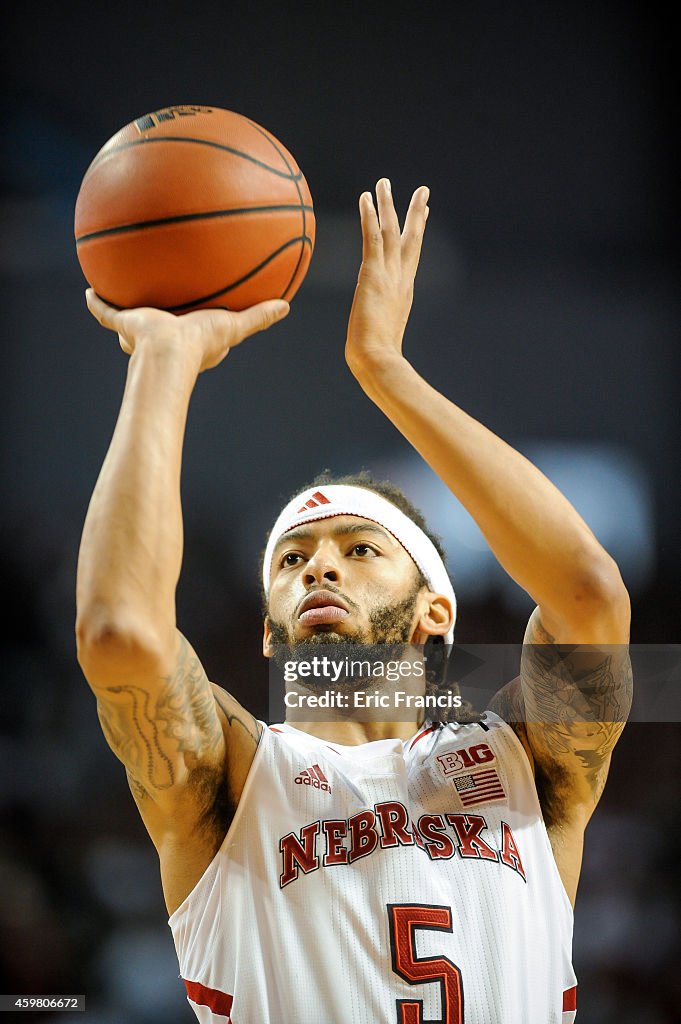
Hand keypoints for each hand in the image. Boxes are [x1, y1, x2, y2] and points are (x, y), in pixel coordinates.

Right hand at [85, 290, 289, 372]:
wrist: (168, 351)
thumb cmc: (202, 343)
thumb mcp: (236, 326)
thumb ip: (260, 318)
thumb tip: (287, 307)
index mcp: (189, 342)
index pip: (196, 333)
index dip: (202, 324)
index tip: (206, 312)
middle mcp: (164, 338)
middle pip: (161, 325)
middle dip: (161, 318)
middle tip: (164, 305)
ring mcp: (142, 333)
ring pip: (132, 321)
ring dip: (128, 312)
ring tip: (124, 292)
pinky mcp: (124, 326)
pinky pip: (106, 314)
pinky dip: (98, 304)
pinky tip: (90, 291)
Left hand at [345, 178, 428, 376]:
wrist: (378, 360)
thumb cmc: (377, 358)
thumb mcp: (381, 338)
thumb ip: (380, 329)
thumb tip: (373, 343)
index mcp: (404, 291)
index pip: (411, 256)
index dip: (417, 233)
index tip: (423, 214)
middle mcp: (401, 279)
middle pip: (411, 238)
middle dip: (416, 213)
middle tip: (422, 190)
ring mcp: (389, 275)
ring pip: (390, 231)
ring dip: (388, 205)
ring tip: (384, 182)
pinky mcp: (373, 274)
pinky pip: (371, 237)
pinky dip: (369, 216)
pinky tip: (366, 197)